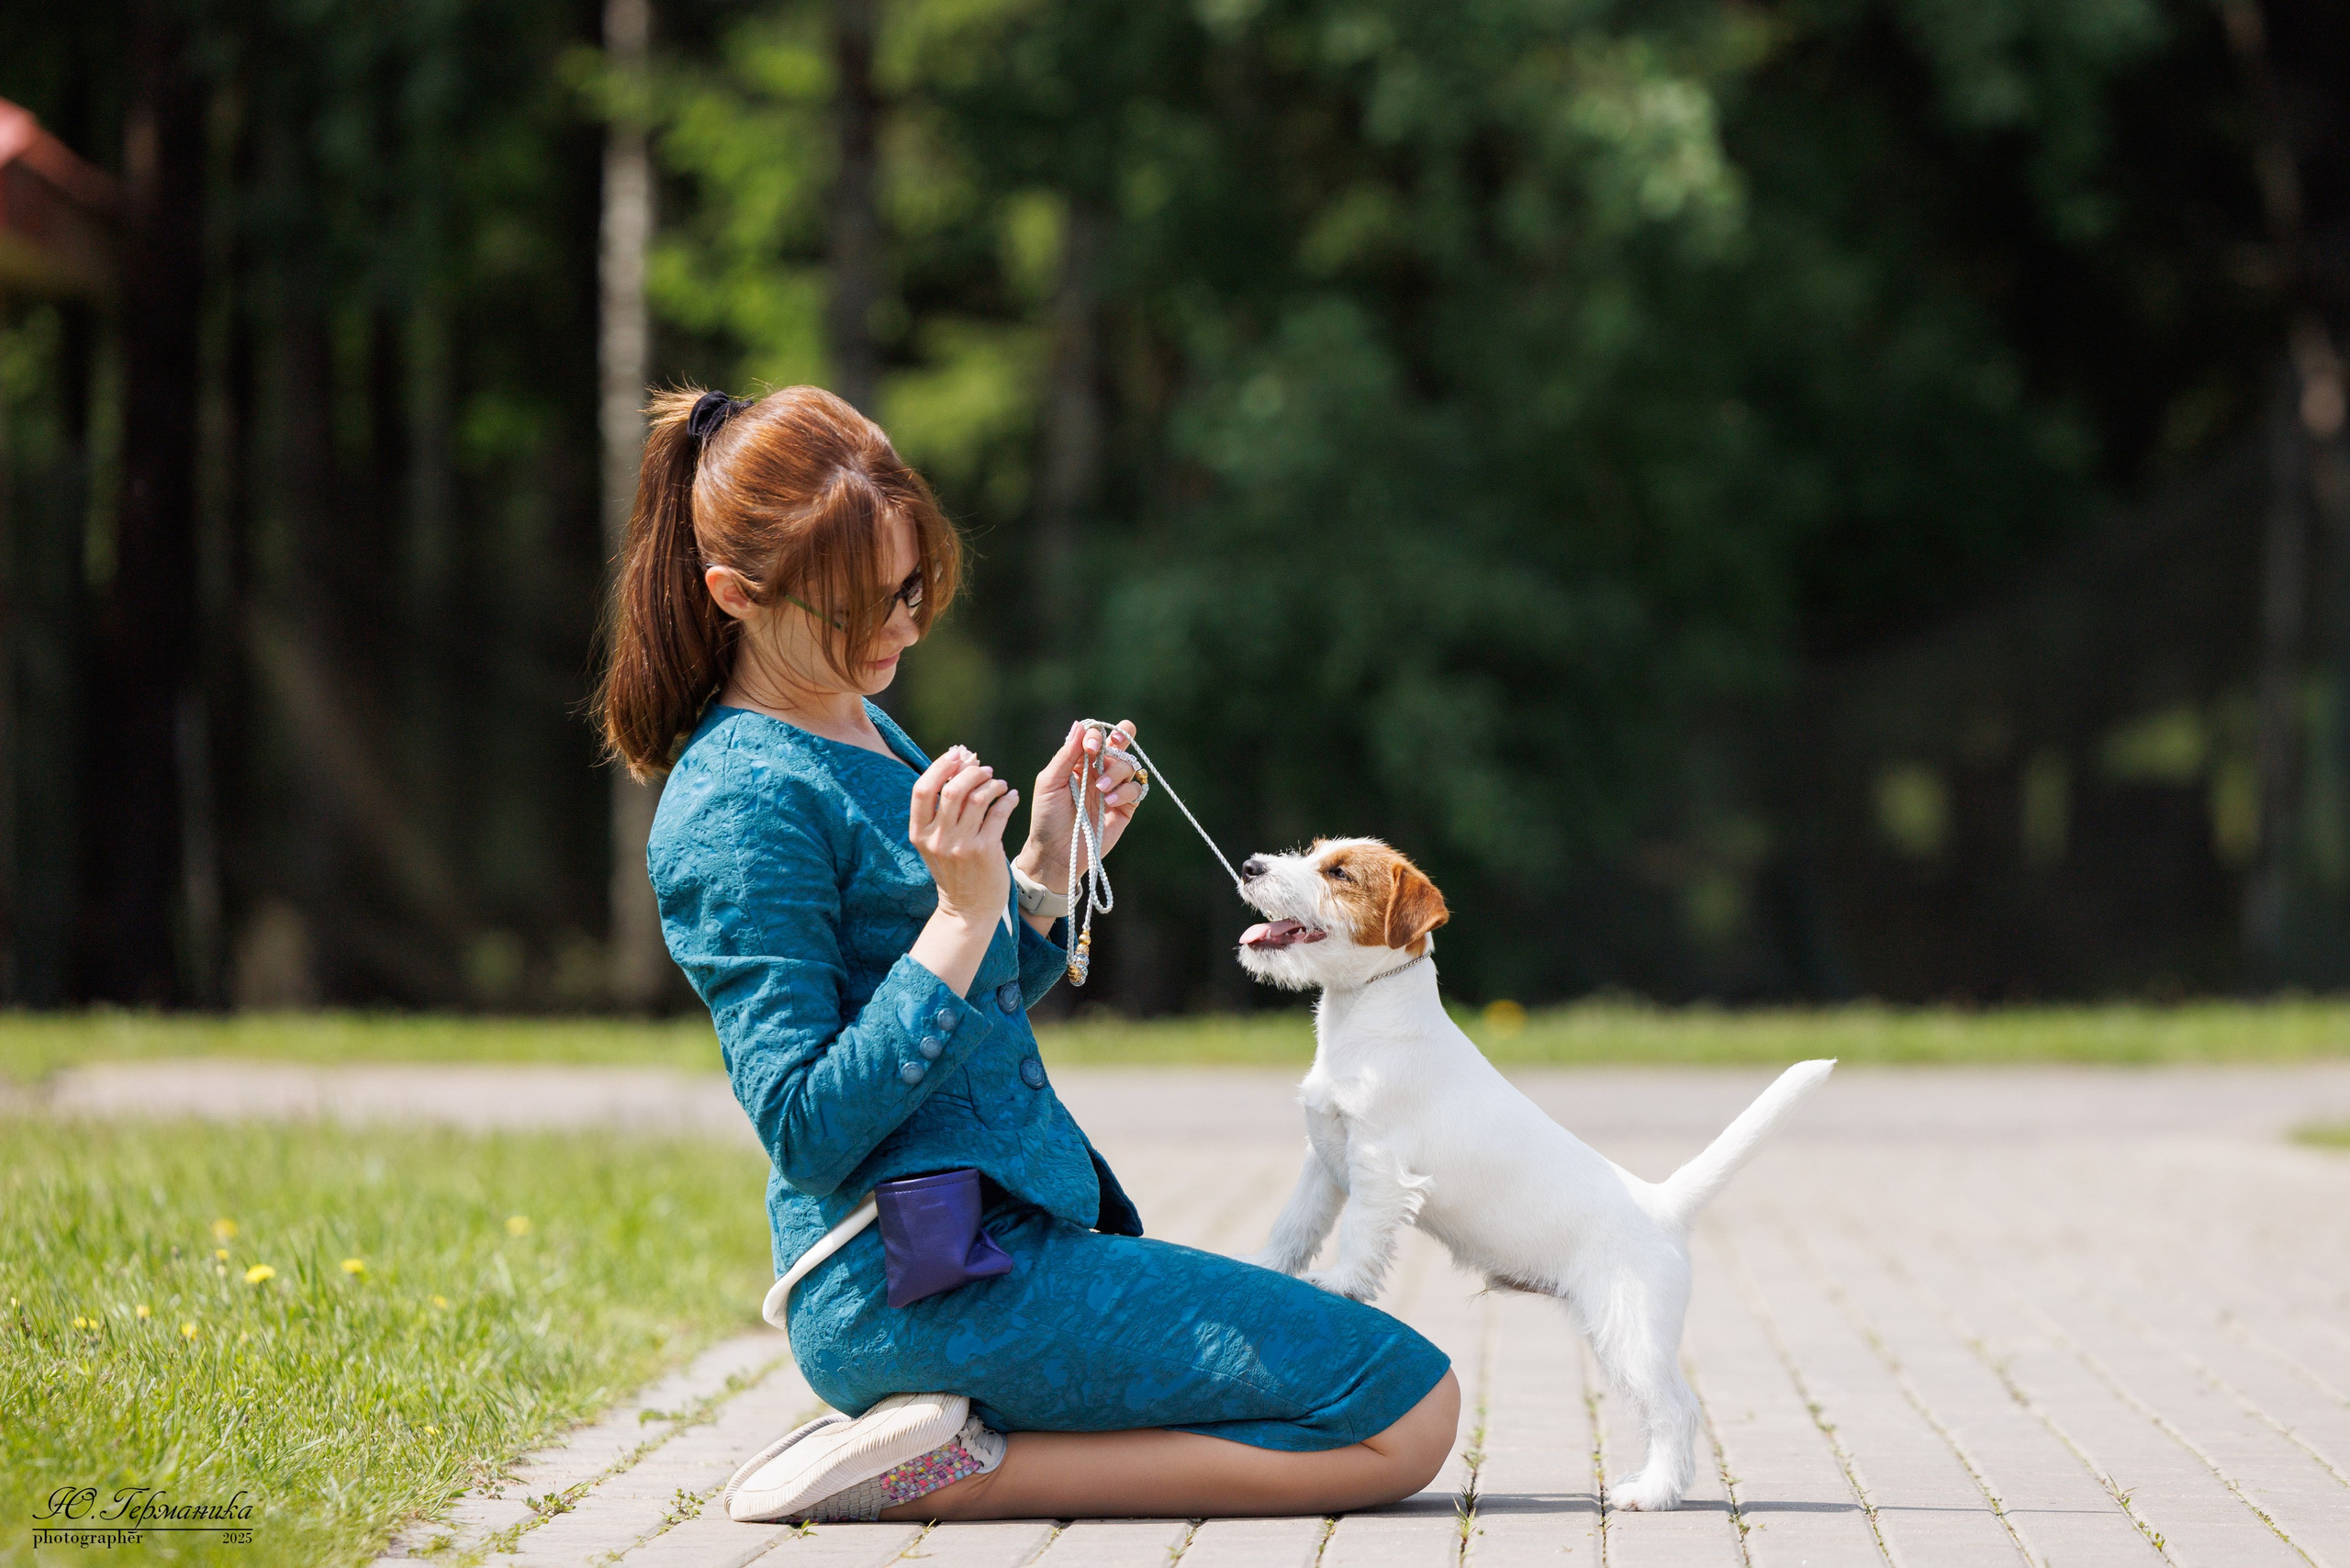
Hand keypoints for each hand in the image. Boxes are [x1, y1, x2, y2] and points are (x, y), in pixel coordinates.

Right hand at [909, 746, 1019, 923]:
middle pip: (951, 789)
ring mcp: (961, 846)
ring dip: (992, 784)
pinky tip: (1011, 797)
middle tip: (985, 770)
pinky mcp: (985, 851)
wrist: (968, 908)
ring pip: (977, 798)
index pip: (922, 789)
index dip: (939, 767)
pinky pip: (998, 813)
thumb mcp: (937, 841)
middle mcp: (937, 839)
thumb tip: (960, 760)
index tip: (957, 755)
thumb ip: (942, 808)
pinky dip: (1007, 799)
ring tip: (999, 785)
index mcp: (919, 833)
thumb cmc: (954, 868)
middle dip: (971, 772)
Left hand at [1015, 720, 1141, 893]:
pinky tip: (1109, 802)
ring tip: (1101, 790)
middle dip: (1122, 736)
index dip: (1096, 735)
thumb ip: (1065, 755)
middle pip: (1121, 742)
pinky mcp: (1125, 807)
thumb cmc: (1047, 817)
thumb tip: (1080, 725)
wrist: (1057, 852)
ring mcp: (1114, 788)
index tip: (1089, 748)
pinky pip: (1137, 789)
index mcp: (1080, 761)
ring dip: (1117, 772)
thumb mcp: (1049, 782)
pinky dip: (1126, 791)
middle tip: (1114, 744)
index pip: (1095, 736)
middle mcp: (1099, 771)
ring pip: (1129, 765)